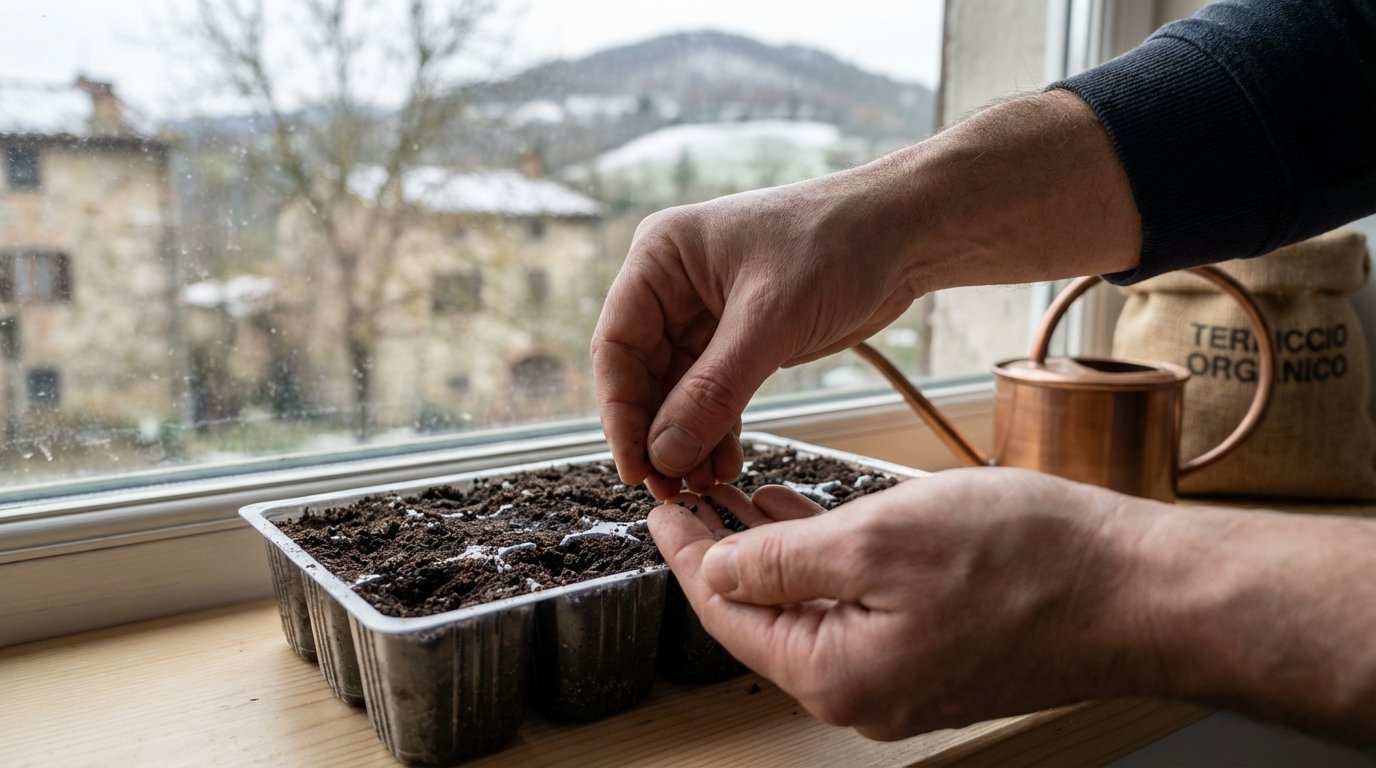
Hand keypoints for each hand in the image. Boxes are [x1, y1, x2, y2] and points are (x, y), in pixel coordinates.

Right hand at [591, 175, 924, 497]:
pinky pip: (712, 394)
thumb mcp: (771, 320)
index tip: (635, 467)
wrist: (904, 233)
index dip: (620, 412)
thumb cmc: (837, 243)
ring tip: (701, 484)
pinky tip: (725, 464)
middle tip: (668, 488)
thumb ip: (714, 390)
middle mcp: (672, 285)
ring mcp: (704, 314)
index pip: (617, 345)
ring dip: (686, 440)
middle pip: (642, 375)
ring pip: (677, 392)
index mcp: (661, 257)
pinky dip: (716, 430)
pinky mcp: (739, 338)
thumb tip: (665, 453)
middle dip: (655, 435)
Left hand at [651, 468, 1155, 738]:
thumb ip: (783, 560)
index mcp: (836, 674)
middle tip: (695, 495)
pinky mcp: (939, 654)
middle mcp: (864, 691)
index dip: (687, 550)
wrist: (1141, 590)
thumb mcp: (877, 538)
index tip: (662, 504)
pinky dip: (827, 563)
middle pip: (764, 616)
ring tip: (742, 500)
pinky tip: (816, 521)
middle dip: (725, 551)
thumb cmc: (1028, 562)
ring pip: (811, 609)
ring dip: (775, 552)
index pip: (727, 612)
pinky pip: (857, 609)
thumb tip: (717, 567)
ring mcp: (904, 678)